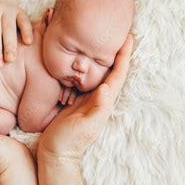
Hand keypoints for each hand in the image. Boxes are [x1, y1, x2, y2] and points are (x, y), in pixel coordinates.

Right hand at [38, 34, 133, 162]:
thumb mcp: (85, 126)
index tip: (128, 37)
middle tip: (119, 31)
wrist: (56, 153)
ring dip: (103, 56)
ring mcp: (87, 98)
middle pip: (111, 70)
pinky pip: (84, 78)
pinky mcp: (76, 99)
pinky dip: (87, 66)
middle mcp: (98, 98)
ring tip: (103, 38)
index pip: (118, 75)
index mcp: (103, 102)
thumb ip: (97, 109)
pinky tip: (83, 58)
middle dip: (116, 51)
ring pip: (98, 72)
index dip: (124, 56)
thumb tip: (107, 88)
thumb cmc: (70, 141)